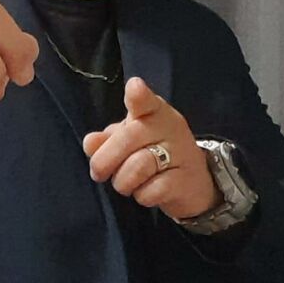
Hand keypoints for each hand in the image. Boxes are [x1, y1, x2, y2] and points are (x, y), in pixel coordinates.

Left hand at [82, 77, 222, 219]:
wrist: (193, 182)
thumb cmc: (153, 153)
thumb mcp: (129, 141)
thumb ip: (107, 139)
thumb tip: (90, 143)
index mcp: (154, 112)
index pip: (146, 101)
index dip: (138, 95)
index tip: (134, 87)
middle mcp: (169, 127)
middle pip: (129, 137)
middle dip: (105, 160)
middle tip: (98, 173)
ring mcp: (181, 153)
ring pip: (138, 166)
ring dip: (122, 181)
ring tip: (126, 183)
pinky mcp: (184, 181)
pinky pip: (151, 191)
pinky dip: (142, 196)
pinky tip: (147, 191)